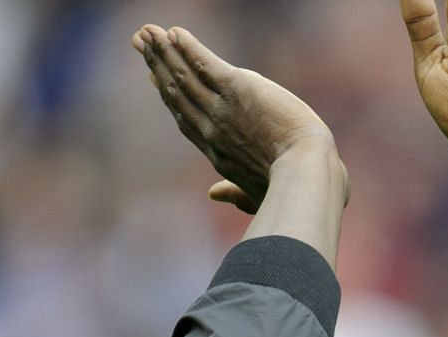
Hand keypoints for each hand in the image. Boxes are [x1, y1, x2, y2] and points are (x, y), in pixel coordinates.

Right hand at [132, 25, 345, 211]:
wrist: (306, 176)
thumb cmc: (292, 190)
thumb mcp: (259, 195)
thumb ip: (236, 195)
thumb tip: (213, 195)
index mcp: (219, 152)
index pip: (187, 118)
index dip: (169, 96)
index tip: (154, 78)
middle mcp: (213, 129)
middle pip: (178, 92)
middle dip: (157, 65)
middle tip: (141, 43)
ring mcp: (222, 109)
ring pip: (185, 75)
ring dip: (165, 51)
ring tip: (148, 31)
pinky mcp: (238, 89)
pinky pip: (205, 63)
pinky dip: (188, 47)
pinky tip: (175, 32)